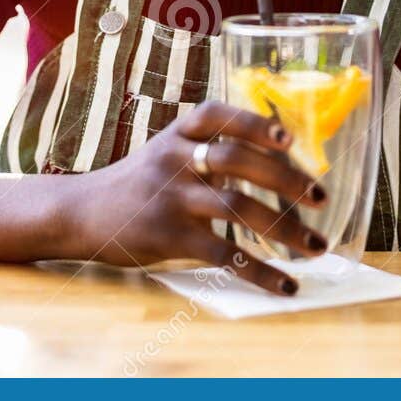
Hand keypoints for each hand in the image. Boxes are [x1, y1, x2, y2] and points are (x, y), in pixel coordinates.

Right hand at [68, 101, 328, 294]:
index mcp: (178, 132)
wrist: (80, 212)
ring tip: (316, 245)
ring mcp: (170, 198)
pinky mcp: (168, 237)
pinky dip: (259, 271)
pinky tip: (284, 284)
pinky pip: (223, 254)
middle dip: (286, 180)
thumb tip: (281, 161)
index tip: (289, 139)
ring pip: (237, 208)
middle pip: (237, 161)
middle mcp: (174, 159)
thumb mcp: (167, 150)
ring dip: (284, 228)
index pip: (219, 116)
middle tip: (321, 198)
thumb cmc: (139, 181)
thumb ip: (210, 149)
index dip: (255, 123)